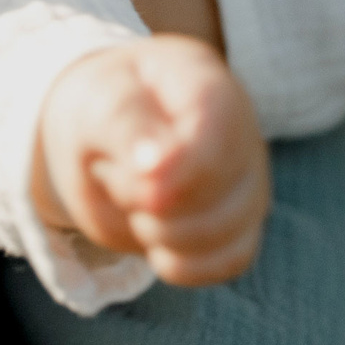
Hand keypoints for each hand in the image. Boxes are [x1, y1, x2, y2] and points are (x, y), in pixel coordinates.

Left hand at [32, 36, 267, 285]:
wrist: (101, 133)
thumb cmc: (101, 106)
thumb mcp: (96, 102)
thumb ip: (125, 127)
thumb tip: (155, 172)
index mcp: (202, 82)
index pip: (216, 128)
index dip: (179, 167)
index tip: (138, 188)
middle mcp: (241, 131)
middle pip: (220, 189)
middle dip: (148, 199)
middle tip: (109, 170)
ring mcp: (249, 180)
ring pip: (226, 234)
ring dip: (159, 233)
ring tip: (129, 199)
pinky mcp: (241, 225)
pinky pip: (229, 262)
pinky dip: (181, 263)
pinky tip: (151, 240)